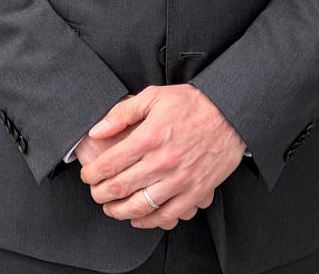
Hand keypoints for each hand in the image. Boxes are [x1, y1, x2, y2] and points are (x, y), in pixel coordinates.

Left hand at [80, 85, 245, 229]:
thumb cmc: (193, 104)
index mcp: (149, 137)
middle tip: (95, 193)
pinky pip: (167, 215)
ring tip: (111, 208)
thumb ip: (122, 113)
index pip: (110, 164)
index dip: (93, 174)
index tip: (87, 176)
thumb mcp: (154, 96)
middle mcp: (162, 162)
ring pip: (141, 206)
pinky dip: (149, 221)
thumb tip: (97, 130)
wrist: (230, 114)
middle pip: (121, 187)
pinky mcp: (195, 192)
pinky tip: (138, 218)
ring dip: (120, 211)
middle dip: (101, 194)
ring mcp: (179, 180)